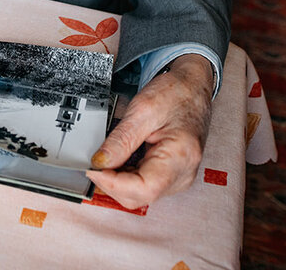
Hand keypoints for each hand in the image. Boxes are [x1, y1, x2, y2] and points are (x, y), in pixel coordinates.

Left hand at [85, 54, 214, 208]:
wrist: (192, 89)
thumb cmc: (175, 94)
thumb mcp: (143, 110)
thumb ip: (120, 140)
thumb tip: (99, 162)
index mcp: (181, 157)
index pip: (143, 189)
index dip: (113, 183)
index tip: (93, 168)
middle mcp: (183, 174)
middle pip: (138, 196)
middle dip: (111, 182)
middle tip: (94, 161)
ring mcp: (179, 178)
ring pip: (139, 195)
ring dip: (117, 180)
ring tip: (109, 156)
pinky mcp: (172, 177)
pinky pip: (143, 186)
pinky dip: (125, 176)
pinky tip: (120, 158)